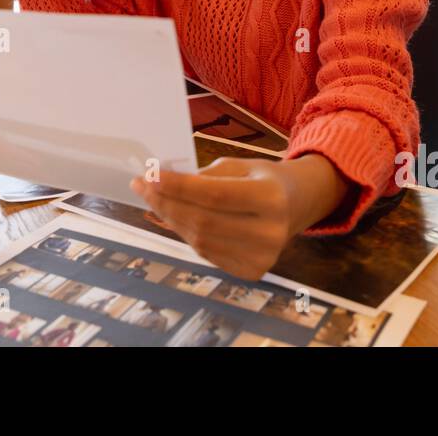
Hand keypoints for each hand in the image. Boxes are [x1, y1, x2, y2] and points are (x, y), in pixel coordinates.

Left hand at [129, 154, 348, 280]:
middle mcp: (270, 232)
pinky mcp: (252, 271)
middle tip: (142, 186)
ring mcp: (262, 257)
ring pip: (199, 240)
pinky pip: (206, 253)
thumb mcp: (240, 165)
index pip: (213, 194)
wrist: (295, 205)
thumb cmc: (262, 179)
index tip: (149, 175)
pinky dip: (185, 234)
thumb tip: (162, 183)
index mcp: (271, 198)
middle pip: (202, 220)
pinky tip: (174, 217)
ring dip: (170, 219)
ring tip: (154, 200)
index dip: (177, 186)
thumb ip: (204, 175)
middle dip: (165, 202)